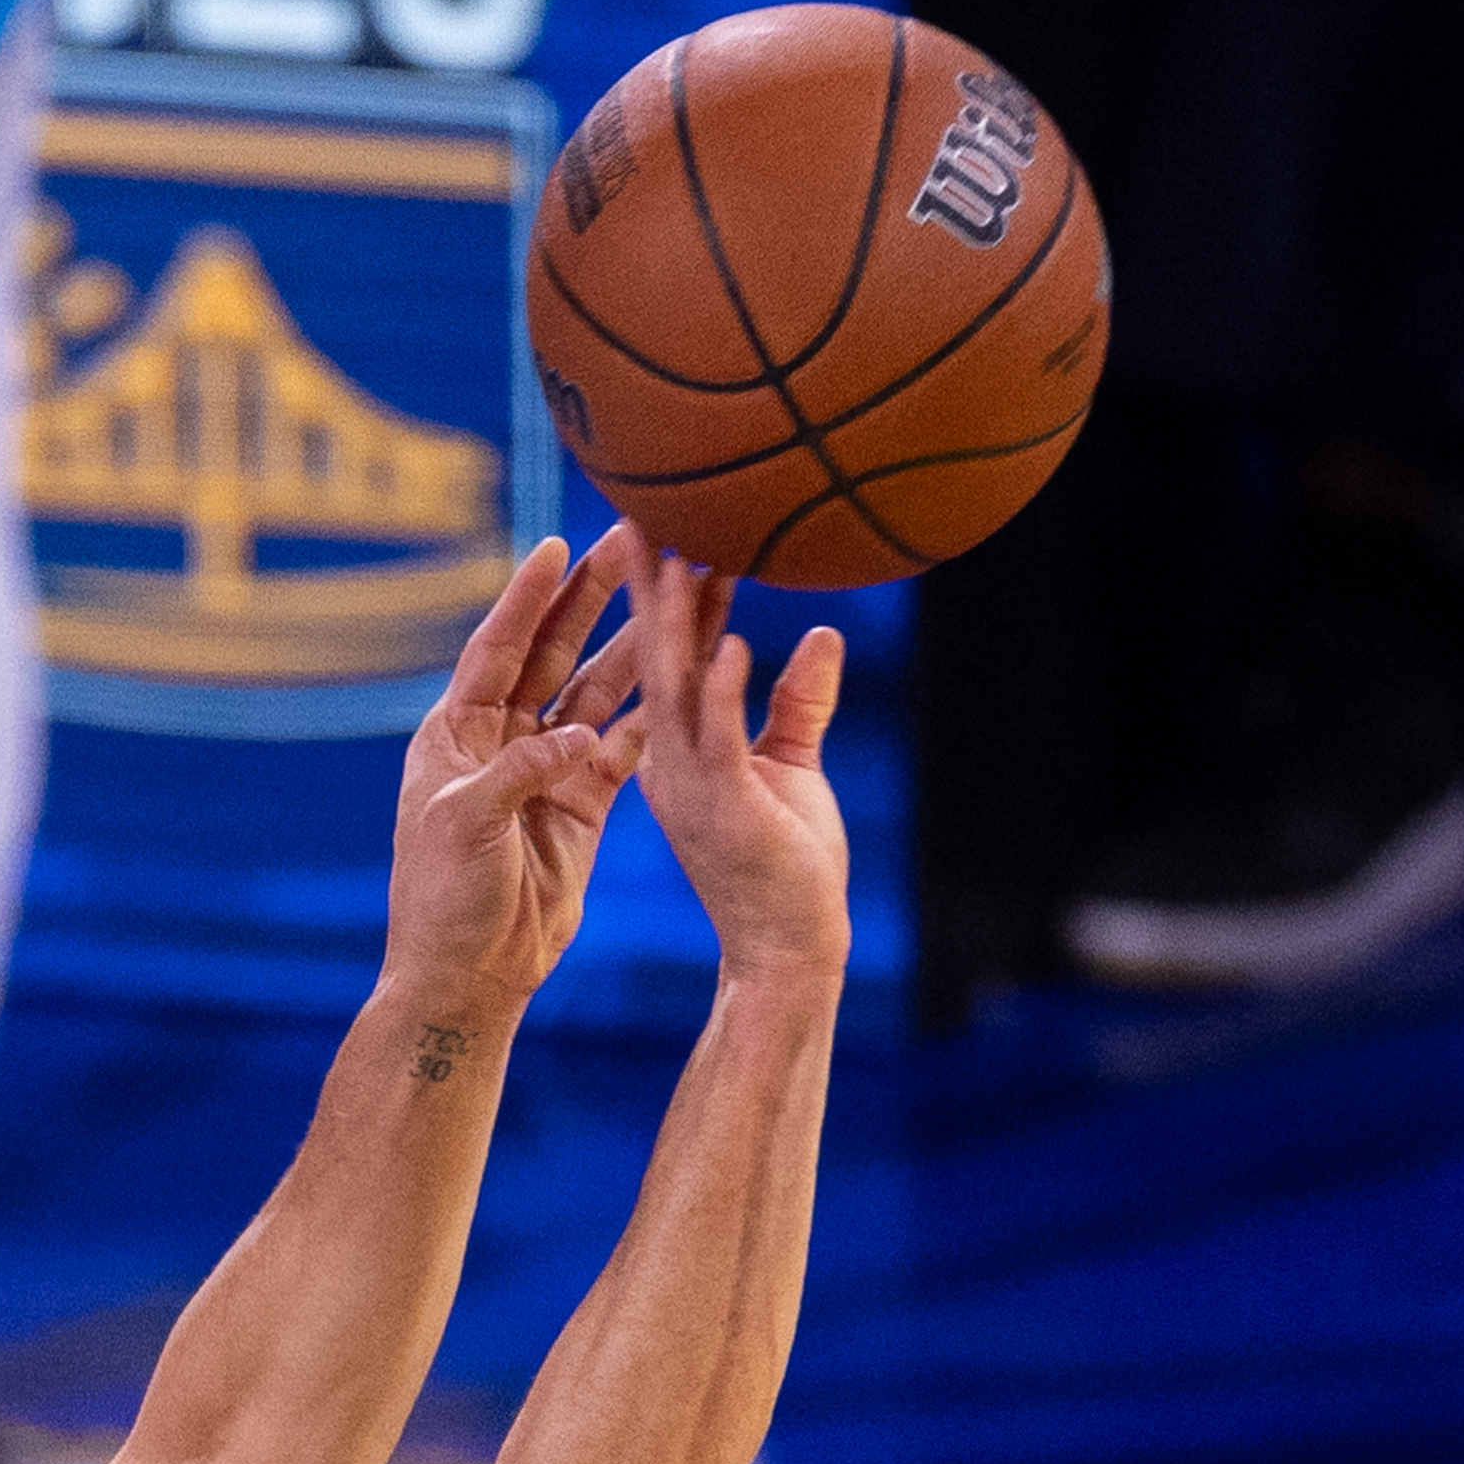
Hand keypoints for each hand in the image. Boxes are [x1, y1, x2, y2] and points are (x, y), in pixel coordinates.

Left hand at [380, 535, 643, 1013]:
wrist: (472, 976)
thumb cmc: (446, 901)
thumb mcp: (470, 827)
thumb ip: (521, 771)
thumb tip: (579, 730)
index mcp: (456, 735)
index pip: (496, 649)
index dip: (528, 598)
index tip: (558, 545)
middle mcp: (500, 741)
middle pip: (549, 653)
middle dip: (589, 600)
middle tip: (629, 545)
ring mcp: (545, 770)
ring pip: (592, 691)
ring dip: (629, 647)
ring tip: (672, 598)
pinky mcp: (582, 806)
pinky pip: (621, 747)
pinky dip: (648, 715)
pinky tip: (682, 676)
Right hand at [618, 540, 850, 986]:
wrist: (788, 949)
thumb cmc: (788, 869)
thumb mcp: (793, 768)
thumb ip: (800, 701)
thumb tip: (822, 635)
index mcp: (681, 753)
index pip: (672, 658)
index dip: (671, 593)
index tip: (673, 525)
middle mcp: (672, 764)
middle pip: (655, 660)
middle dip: (647, 589)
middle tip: (640, 513)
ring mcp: (693, 788)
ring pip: (674, 692)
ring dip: (675, 626)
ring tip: (675, 557)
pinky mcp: (726, 811)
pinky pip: (720, 742)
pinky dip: (726, 693)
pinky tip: (735, 643)